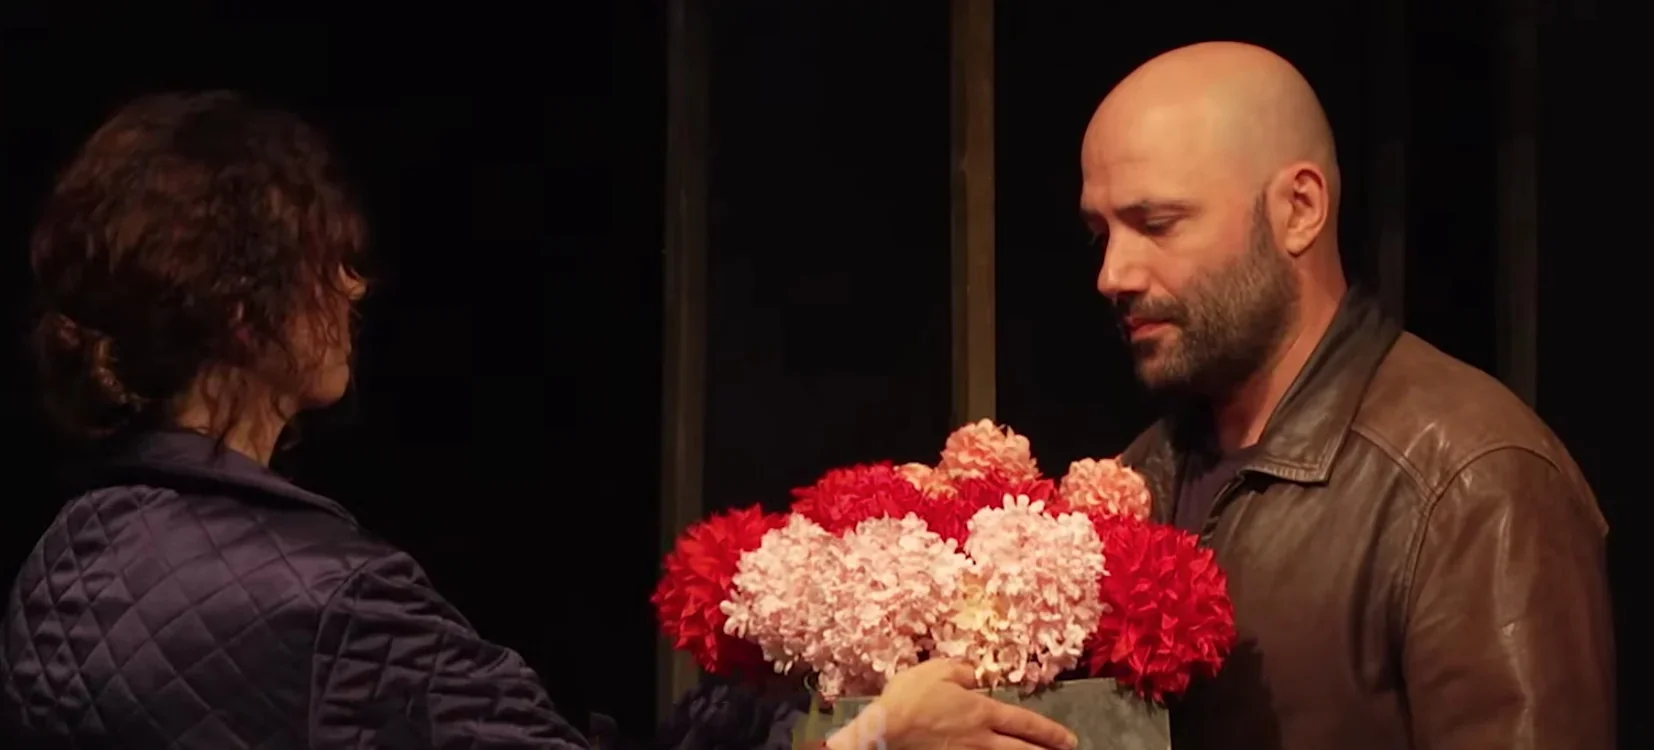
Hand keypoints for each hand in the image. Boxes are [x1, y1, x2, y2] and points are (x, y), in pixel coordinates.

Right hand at [827, 660, 1077, 749]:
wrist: (883, 732)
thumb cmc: (909, 698)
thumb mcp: (937, 670)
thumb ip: (962, 671)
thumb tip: (976, 677)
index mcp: (982, 712)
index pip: (1025, 723)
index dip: (1050, 732)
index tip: (1068, 740)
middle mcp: (981, 738)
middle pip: (1022, 749)